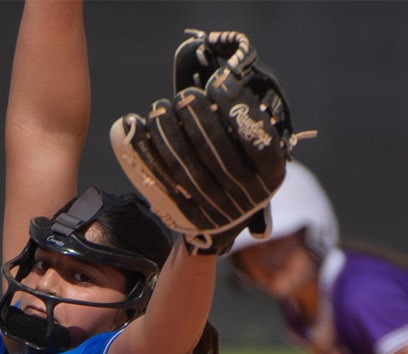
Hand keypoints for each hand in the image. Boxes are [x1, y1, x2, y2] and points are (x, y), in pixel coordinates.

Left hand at [110, 30, 307, 254]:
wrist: (222, 222)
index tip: (219, 81)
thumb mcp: (251, 148)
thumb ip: (242, 119)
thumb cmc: (237, 165)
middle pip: (221, 155)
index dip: (238, 109)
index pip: (260, 140)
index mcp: (272, 174)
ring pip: (190, 170)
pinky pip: (163, 182)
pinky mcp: (189, 217)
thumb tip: (222, 76)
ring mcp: (218, 210)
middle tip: (185, 96)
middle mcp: (249, 196)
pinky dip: (147, 153)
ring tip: (160, 108)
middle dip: (199, 119)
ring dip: (170, 134)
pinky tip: (135, 127)